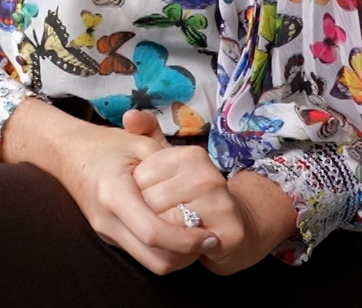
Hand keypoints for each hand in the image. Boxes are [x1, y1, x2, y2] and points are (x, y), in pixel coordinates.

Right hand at [0, 99, 216, 274]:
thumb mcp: (140, 143)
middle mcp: (108, 220)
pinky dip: (164, 249)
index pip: (154, 232)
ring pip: (150, 263)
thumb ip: (170, 160)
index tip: (209, 233)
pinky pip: (142, 253)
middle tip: (208, 238)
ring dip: (178, 256)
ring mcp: (106, 232)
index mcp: (114, 194)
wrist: (65, 153)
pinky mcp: (109, 236)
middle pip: (155, 259)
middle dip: (187, 255)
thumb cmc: (104, 145)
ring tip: (195, 236)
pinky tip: (176, 231)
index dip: (186, 239)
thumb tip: (201, 184)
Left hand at [124, 110, 295, 274]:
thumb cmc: (189, 191)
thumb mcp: (166, 161)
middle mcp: (208, 176)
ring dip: (162, 230)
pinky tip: (185, 239)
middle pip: (150, 201)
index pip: (139, 177)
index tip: (153, 193)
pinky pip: (185, 243)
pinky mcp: (229, 232)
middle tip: (162, 213)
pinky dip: (178, 246)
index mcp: (191, 155)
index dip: (137, 191)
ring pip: (165, 223)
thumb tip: (129, 116)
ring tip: (172, 224)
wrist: (232, 222)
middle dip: (147, 212)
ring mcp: (221, 204)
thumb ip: (146, 134)